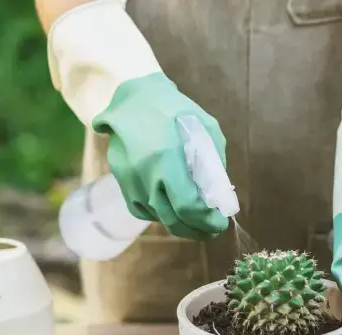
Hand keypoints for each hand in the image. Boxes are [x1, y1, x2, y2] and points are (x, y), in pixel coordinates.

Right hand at [92, 73, 228, 239]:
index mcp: (167, 158)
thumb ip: (214, 165)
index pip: (188, 206)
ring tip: (196, 222)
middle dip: (196, 230)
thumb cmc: (177, 110)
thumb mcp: (207, 130)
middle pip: (172, 218)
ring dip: (179, 224)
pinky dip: (159, 215)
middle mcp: (145, 173)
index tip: (220, 223)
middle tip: (212, 230)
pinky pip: (141, 209)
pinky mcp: (121, 179)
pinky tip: (172, 209)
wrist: (134, 96)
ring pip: (156, 216)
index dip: (206, 221)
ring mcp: (129, 178)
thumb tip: (220, 198)